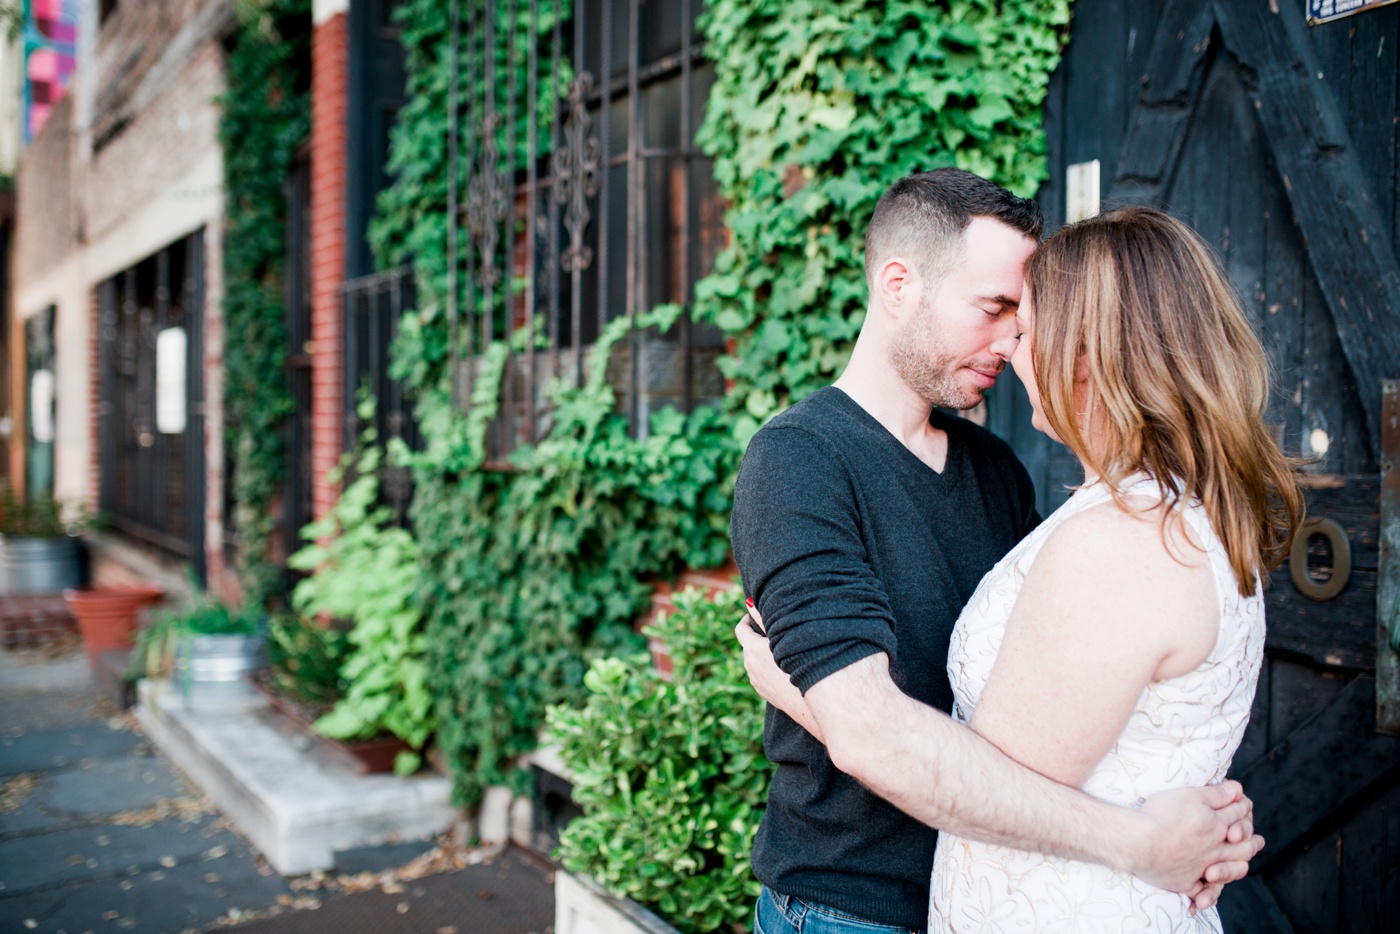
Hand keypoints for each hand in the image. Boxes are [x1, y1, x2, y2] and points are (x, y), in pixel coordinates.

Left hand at [734, 604, 817, 735]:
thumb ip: (764, 618)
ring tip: (782, 648)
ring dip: (763, 653)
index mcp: (752, 650)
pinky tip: (785, 667)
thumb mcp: (782, 636)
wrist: (810, 701)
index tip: (754, 615)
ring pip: (755, 661)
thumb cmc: (801, 663)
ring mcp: (756, 681)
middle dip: (758, 636)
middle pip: (748, 645)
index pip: (741, 630)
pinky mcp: (764, 693)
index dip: (747, 620)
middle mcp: (750, 666)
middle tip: (774, 629)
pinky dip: (768, 667)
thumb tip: (749, 603)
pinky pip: (762, 675)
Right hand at [1133, 781, 1263, 897]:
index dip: (1243, 808)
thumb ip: (1217, 793)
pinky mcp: (1184, 882)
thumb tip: (1238, 789)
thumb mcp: (1191, 795)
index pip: (1237, 815)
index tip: (1245, 804)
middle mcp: (1214, 849)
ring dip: (1237, 868)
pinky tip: (1206, 895)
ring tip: (1242, 866)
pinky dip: (1206, 895)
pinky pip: (1200, 891)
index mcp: (1217, 826)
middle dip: (1252, 843)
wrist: (1138, 841)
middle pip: (1242, 848)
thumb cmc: (1162, 814)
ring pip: (1229, 872)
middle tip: (1258, 842)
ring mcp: (1201, 868)